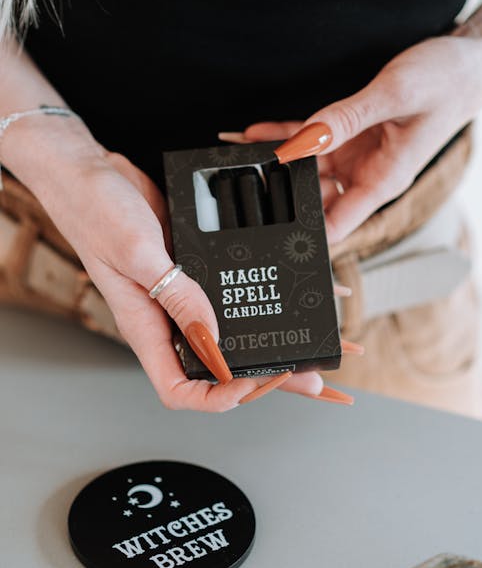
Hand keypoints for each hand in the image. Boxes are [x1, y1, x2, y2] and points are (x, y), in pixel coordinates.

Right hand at [3, 115, 350, 409]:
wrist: (89, 171)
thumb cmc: (94, 210)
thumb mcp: (136, 252)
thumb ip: (175, 295)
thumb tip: (214, 337)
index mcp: (144, 326)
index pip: (178, 387)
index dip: (216, 396)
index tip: (250, 380)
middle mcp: (164, 317)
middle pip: (214, 366)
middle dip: (259, 376)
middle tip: (305, 377)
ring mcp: (178, 293)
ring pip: (225, 331)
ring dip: (262, 340)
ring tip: (306, 344)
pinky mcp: (189, 267)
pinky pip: (225, 291)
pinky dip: (253, 296)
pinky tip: (281, 291)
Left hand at [224, 33, 481, 243]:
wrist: (465, 60)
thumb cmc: (445, 81)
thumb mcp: (395, 96)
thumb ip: (348, 117)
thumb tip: (306, 140)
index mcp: (383, 180)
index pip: (335, 225)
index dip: (302, 233)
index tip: (267, 231)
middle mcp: (366, 174)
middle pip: (312, 198)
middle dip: (276, 195)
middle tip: (237, 188)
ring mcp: (355, 154)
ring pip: (305, 167)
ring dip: (272, 161)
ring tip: (233, 155)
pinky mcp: (349, 133)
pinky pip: (310, 137)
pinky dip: (284, 135)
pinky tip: (253, 133)